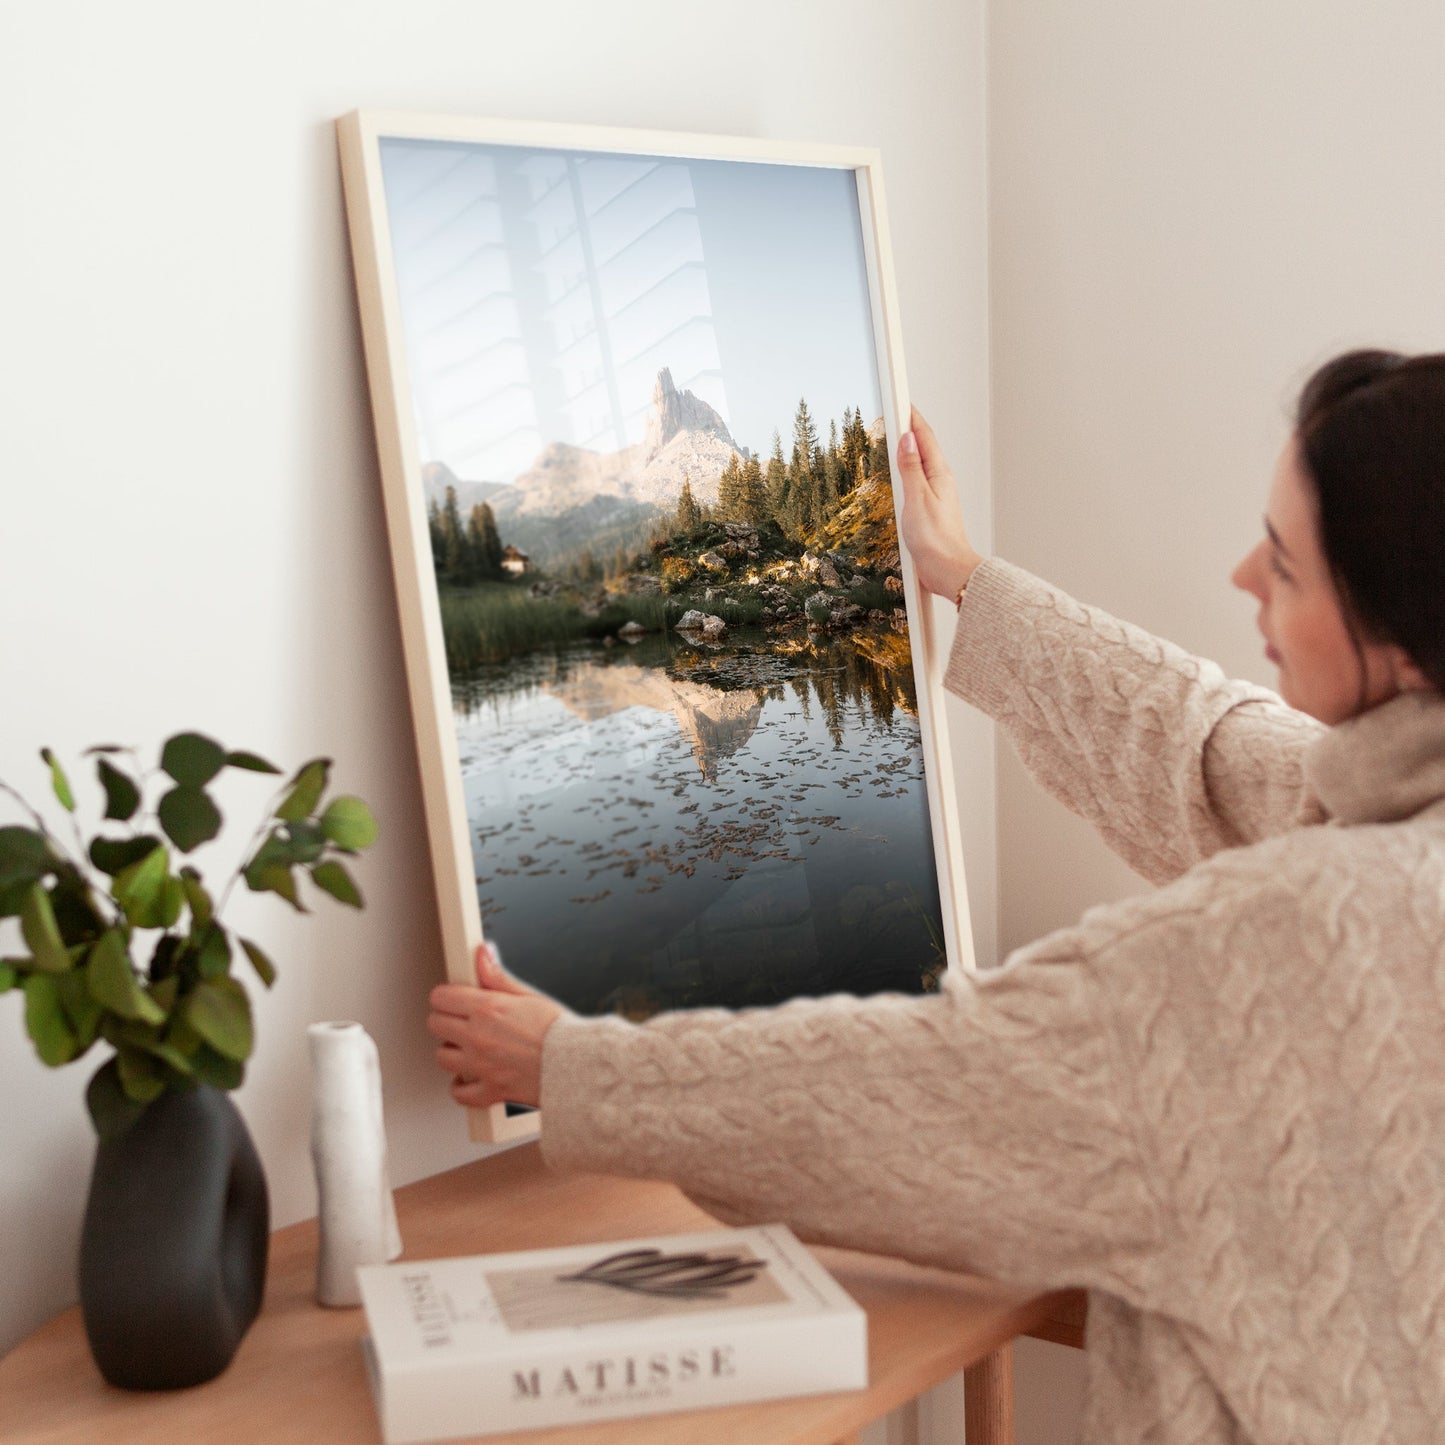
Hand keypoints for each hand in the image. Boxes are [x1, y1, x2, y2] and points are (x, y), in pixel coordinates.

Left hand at [427, 943, 563, 1108]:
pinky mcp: (489, 1090)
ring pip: (442, 1057)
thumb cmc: (559, 1032)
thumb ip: (498, 976)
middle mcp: (478, 1037)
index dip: (447, 996)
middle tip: (461, 1020)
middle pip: (436, 1024)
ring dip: (452, 1051)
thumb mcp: (528, 995)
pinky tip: (470, 1076)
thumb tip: (483, 954)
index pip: (442, 997)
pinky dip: (461, 1086)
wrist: (578, 1065)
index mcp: (488, 1009)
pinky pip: (459, 1093)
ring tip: (468, 1047)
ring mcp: (481, 1066)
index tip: (453, 998)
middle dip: (446, 1020)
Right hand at [896, 406, 982, 599]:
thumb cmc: (936, 540)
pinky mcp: (929, 509)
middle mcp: (939, 481)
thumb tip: (906, 439)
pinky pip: (917, 480)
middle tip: (896, 411)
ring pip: (920, 463)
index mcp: (939, 474)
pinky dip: (907, 469)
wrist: (948, 570)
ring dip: (908, 448)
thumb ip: (910, 468)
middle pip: (923, 446)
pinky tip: (900, 473)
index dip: (912, 417)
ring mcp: (935, 495)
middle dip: (909, 428)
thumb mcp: (917, 499)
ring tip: (895, 435)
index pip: (924, 437)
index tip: (901, 400)